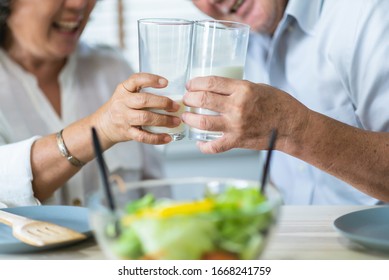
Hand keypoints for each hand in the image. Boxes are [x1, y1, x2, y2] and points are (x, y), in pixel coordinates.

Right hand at [93, 73, 180, 146]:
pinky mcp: (127, 132)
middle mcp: (122, 102)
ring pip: (145, 118)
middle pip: (144, 100)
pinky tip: (167, 137)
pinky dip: (157, 138)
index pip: (136, 80)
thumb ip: (142, 92)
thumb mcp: (126, 94)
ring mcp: (124, 118)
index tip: (165, 82)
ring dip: (163, 120)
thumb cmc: (120, 108)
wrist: (102, 126)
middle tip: (176, 106)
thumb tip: (170, 97)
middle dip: (163, 103)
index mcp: (123, 90)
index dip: (151, 80)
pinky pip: (143, 136)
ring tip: (175, 121)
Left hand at [182, 76, 308, 152]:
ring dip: (190, 118)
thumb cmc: (278, 104)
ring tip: (187, 116)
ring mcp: (236, 125)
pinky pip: (214, 146)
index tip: (190, 84)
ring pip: (203, 122)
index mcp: (243, 89)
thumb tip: (216, 89)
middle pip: (203, 100)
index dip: (196, 82)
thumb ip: (236, 88)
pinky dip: (203, 146)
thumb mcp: (257, 87)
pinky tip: (199, 142)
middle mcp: (237, 106)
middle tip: (186, 99)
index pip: (211, 82)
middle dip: (189, 98)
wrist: (292, 126)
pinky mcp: (237, 141)